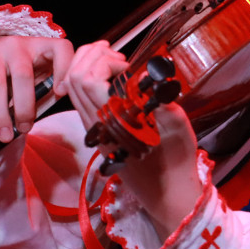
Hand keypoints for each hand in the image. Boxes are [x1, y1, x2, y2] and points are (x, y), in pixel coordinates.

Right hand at [0, 35, 73, 142]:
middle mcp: (16, 46)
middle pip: (23, 75)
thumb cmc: (19, 68)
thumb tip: (48, 111)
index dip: (64, 69)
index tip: (61, 93)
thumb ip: (47, 88)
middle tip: (25, 128)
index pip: (59, 49)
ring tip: (5, 137)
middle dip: (25, 107)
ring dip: (1, 116)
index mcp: (40, 46)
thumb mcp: (38, 70)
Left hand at [59, 41, 201, 236]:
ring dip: (87, 65)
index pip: (88, 81)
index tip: (128, 64)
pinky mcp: (95, 131)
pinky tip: (109, 76)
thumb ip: (160, 100)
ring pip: (72, 88)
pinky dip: (87, 78)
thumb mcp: (177, 128)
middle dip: (90, 56)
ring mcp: (93, 129)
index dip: (104, 62)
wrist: (167, 194)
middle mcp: (96, 125)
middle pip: (73, 79)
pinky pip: (79, 99)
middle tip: (116, 53)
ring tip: (112, 59)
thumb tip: (148, 74)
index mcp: (113, 123)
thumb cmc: (176, 161)